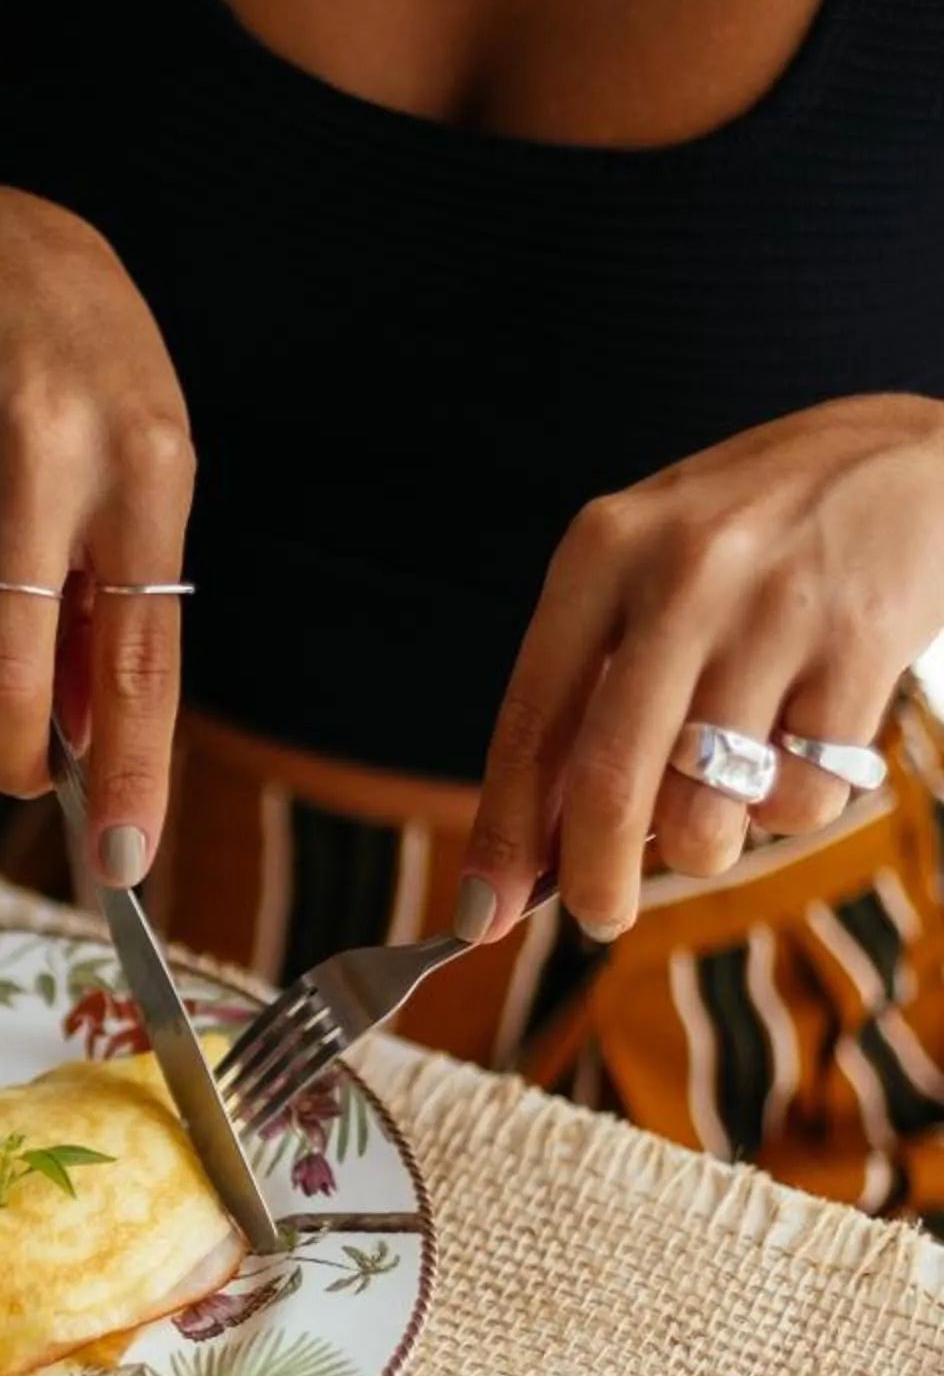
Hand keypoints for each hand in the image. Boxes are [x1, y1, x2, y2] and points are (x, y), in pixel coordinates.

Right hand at [0, 189, 194, 886]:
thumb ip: (122, 606)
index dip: (130, 768)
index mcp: (147, 467)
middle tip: (20, 768)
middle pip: (5, 670)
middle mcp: (47, 452)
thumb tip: (93, 748)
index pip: (140, 653)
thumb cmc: (86, 391)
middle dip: (8, 752)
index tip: (123, 862)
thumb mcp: (143, 475)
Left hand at [460, 395, 943, 941]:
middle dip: (595, 879)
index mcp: (604, 549)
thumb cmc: (756, 538)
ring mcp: (775, 612)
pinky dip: (793, 805)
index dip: (502, 832)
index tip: (476, 913)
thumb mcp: (652, 569)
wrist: (910, 457)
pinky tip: (803, 743)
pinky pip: (801, 795)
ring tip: (726, 796)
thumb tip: (540, 844)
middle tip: (597, 917)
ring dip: (708, 841)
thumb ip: (593, 687)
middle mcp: (681, 574)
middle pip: (612, 782)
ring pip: (709, 807)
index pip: (530, 718)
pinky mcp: (861, 648)